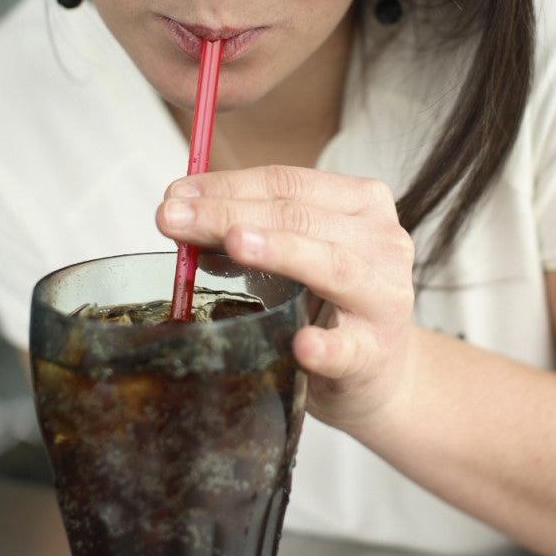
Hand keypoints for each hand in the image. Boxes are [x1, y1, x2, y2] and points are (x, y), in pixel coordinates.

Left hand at [156, 165, 416, 434]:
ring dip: (281, 252)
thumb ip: (246, 230)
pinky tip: (303, 344)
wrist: (376, 371)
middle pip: (298, 217)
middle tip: (171, 217)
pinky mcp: (375, 354)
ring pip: (332, 265)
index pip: (286, 184)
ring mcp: (383, 298)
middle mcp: (382, 241)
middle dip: (228, 214)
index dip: (228, 185)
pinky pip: (349, 349)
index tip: (175, 193)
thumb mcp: (292, 256)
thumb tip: (180, 210)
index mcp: (361, 203)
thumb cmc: (325, 302)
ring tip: (235, 243)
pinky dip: (326, 347)